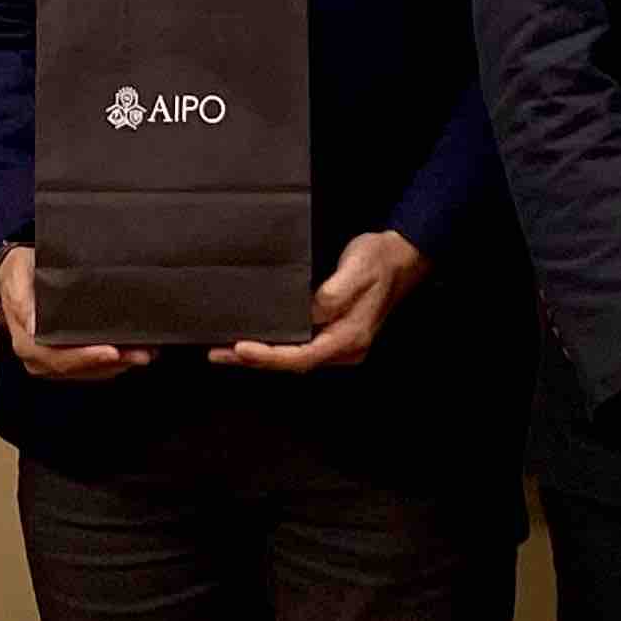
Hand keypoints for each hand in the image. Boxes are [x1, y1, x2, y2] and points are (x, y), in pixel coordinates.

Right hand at [0, 242, 150, 384]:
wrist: (15, 275)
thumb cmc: (19, 275)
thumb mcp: (17, 280)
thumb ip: (23, 303)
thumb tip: (33, 325)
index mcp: (27, 344)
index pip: (60, 358)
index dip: (87, 358)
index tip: (112, 351)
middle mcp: (40, 359)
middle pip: (81, 368)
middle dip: (114, 363)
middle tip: (142, 353)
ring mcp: (54, 362)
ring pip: (91, 371)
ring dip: (120, 364)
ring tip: (147, 351)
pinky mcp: (67, 358)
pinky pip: (94, 367)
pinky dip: (116, 361)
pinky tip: (134, 350)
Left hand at [214, 230, 426, 372]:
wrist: (401, 257)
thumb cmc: (378, 261)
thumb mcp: (356, 271)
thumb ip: (332, 295)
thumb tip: (307, 314)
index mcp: (349, 338)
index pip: (302, 356)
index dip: (269, 356)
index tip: (241, 348)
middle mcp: (345, 349)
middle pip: (294, 363)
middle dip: (256, 360)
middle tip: (219, 353)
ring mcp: (340, 344)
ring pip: (295, 357)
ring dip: (262, 355)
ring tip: (226, 350)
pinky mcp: (335, 334)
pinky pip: (300, 347)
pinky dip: (276, 346)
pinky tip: (257, 340)